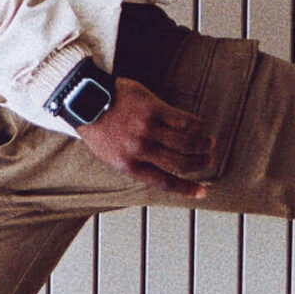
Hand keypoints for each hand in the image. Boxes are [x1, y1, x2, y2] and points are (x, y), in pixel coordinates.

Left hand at [72, 76, 215, 197]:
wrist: (85, 100)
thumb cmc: (100, 128)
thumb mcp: (112, 155)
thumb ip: (136, 164)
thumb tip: (161, 171)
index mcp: (129, 165)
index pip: (165, 182)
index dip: (187, 189)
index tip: (203, 193)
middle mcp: (140, 149)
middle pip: (181, 163)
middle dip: (200, 164)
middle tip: (208, 160)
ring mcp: (147, 127)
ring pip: (186, 141)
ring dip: (202, 145)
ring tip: (209, 143)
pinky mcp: (153, 107)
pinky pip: (182, 119)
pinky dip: (195, 124)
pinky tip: (199, 125)